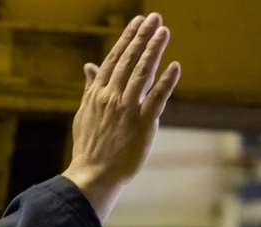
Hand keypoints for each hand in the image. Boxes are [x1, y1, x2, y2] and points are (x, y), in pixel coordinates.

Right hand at [62, 13, 180, 221]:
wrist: (93, 174)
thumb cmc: (90, 146)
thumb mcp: (84, 113)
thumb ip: (90, 87)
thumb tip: (89, 66)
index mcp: (96, 94)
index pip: (113, 59)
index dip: (127, 38)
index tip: (138, 21)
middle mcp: (111, 98)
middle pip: (129, 61)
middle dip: (142, 37)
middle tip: (155, 17)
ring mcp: (126, 110)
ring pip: (142, 74)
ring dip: (154, 50)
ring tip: (164, 31)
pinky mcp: (142, 124)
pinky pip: (156, 98)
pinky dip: (166, 81)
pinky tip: (175, 65)